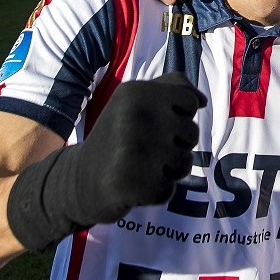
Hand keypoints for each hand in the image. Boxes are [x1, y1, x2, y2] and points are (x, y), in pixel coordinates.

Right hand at [7, 72, 206, 249]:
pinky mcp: (131, 185)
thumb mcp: (138, 100)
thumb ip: (173, 87)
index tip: (155, 121)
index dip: (180, 116)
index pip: (190, 102)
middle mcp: (134, 118)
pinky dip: (156, 192)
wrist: (78, 179)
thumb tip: (201, 100)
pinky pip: (168, 190)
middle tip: (145, 148)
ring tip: (142, 166)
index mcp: (136, 92)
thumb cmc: (118, 135)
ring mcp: (132, 151)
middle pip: (191, 133)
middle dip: (176, 145)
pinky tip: (134, 185)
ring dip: (169, 170)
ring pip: (184, 163)